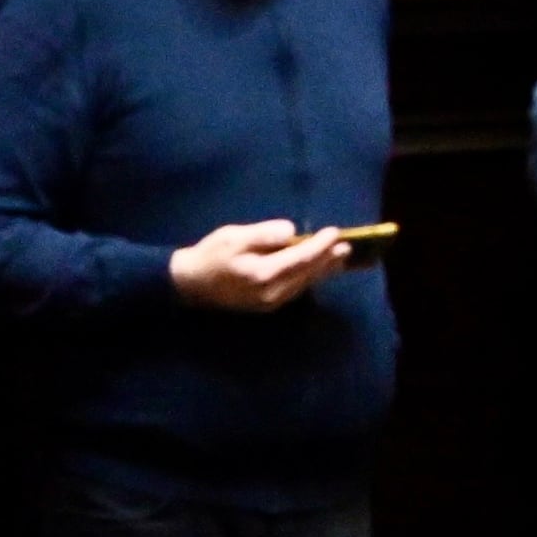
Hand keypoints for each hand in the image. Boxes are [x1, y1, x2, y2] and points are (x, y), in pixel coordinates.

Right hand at [172, 220, 350, 312]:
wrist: (190, 285)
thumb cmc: (210, 256)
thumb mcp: (234, 237)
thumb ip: (264, 233)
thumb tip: (292, 231)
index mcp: (264, 274)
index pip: (302, 258)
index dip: (321, 245)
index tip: (335, 232)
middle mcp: (271, 292)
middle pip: (308, 274)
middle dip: (328, 259)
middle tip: (347, 246)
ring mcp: (270, 302)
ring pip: (304, 284)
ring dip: (323, 270)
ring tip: (340, 258)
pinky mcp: (267, 305)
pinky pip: (296, 290)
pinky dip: (309, 278)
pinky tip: (317, 270)